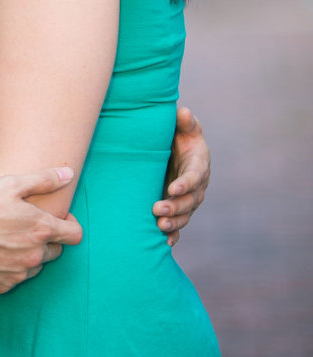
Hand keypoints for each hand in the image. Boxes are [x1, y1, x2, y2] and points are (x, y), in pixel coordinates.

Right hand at [0, 168, 82, 293]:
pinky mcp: (2, 287)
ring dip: (29, 254)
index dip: (70, 224)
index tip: (58, 218)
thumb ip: (44, 179)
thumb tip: (69, 173)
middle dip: (47, 240)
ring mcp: (18, 274)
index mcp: (41, 230)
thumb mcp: (10, 184)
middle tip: (26, 226)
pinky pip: (14, 277)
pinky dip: (10, 267)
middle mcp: (35, 256)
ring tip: (7, 239)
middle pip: (56, 251)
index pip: (75, 235)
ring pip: (35, 266)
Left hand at [153, 106, 210, 246]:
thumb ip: (184, 120)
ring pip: (185, 215)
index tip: (173, 188)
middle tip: (158, 209)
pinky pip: (179, 225)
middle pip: (190, 200)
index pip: (195, 176)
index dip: (186, 183)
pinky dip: (174, 234)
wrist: (173, 147)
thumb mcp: (184, 124)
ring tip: (159, 225)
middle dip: (175, 206)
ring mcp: (188, 199)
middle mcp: (196, 185)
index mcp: (199, 164)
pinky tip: (164, 243)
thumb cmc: (179, 133)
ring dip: (173, 222)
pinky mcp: (178, 208)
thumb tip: (182, 113)